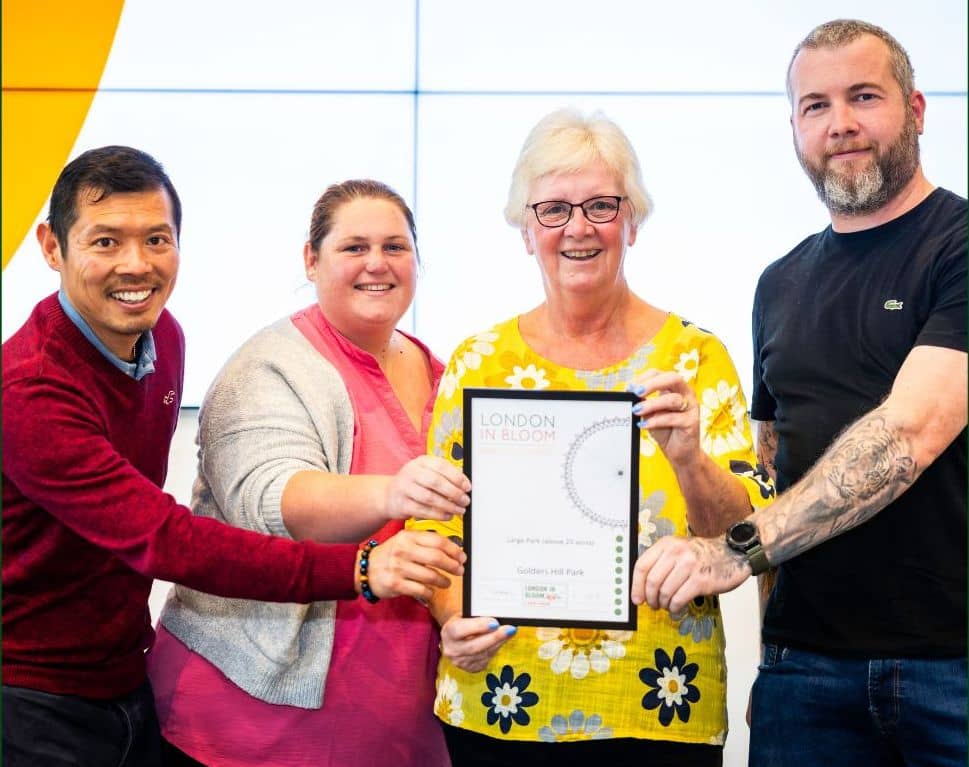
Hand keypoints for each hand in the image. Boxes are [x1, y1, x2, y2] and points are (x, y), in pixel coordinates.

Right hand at [365, 530, 465, 600]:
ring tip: (447, 582)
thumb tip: (452, 549)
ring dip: (443, 581)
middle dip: (453, 566)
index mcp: (408, 537)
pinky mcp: (395, 584)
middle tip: (460, 570)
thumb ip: (425, 542)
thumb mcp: (405, 541)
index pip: (438, 541)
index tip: (462, 556)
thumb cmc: (390, 555)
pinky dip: (430, 592)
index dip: (454, 550)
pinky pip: (420, 590)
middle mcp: (403, 550)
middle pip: (437, 558)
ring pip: (430, 576)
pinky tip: (432, 591)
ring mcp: (398, 567)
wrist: (366, 569)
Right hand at [384, 455, 470, 520]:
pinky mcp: (402, 504)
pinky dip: (438, 515)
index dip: (457, 477)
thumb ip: (444, 476)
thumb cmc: (414, 484)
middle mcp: (411, 472)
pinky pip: (423, 511)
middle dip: (454, 493)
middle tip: (465, 500)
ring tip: (459, 510)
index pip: (441, 466)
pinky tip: (447, 515)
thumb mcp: (426, 472)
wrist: (389, 495)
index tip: (467, 487)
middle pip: (436, 482)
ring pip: (429, 498)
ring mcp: (404, 488)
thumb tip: (465, 484)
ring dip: (448, 505)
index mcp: (421, 461)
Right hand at [440, 615, 516, 672]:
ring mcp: (460, 661)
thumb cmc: (463, 622)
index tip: (494, 623)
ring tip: (510, 632)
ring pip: (483, 654)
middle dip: (494, 638)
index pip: (460, 630)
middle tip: (509, 629)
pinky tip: (502, 641)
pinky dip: (496, 649)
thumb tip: (497, 616)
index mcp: (448, 632)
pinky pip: (486, 659)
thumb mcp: (464, 615)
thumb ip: (476, 616)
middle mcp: (452, 649)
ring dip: (498, 643)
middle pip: (474, 646)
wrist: (455, 637)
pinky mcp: (470, 668)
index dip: (477, 627)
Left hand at [629, 370, 699, 466]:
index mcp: (674, 387)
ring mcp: (691, 407)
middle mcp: (686, 393)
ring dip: (651, 404)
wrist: (679, 452)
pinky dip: (656, 421)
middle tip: (636, 392)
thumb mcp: (650, 413)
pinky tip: (644, 424)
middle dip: (652, 384)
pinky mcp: (692, 422)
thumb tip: (630, 394)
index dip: (643, 378)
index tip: (629, 388)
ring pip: (672, 400)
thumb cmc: (665, 430)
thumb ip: (643, 403)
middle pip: (672, 378)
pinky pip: (673, 418)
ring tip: (636, 410)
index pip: (659, 373)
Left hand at [631, 535, 748, 612]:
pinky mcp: (701, 581)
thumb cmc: (702, 555)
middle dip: (650, 598)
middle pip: (652, 581)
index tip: (636, 598)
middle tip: (653, 605)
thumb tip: (642, 588)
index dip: (636, 585)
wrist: (732, 553)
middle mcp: (676, 552)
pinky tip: (677, 608)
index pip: (642, 566)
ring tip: (667, 606)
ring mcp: (689, 566)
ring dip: (663, 604)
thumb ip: (661, 563)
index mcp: (667, 544)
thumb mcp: (678, 549)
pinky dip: (675, 607)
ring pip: (665, 592)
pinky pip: (679, 599)